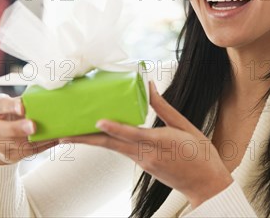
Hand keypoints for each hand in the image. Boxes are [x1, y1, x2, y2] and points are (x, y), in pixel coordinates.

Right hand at [0, 93, 57, 164]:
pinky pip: (29, 152)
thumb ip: (28, 100)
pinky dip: (45, 145)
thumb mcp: (13, 103)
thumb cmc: (12, 114)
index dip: (11, 106)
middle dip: (18, 128)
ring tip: (53, 134)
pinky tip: (56, 138)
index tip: (23, 107)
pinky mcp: (11, 155)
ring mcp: (0, 144)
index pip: (0, 105)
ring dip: (37, 140)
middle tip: (33, 126)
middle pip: (0, 129)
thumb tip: (53, 96)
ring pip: (16, 145)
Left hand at [62, 81, 233, 207]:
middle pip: (112, 146)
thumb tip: (149, 86)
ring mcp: (143, 162)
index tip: (98, 122)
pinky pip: (123, 152)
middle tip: (63, 135)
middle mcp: (147, 155)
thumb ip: (164, 107)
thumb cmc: (200, 153)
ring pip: (114, 149)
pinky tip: (101, 135)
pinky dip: (109, 143)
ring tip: (73, 133)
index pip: (133, 134)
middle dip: (86, 140)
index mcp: (161, 142)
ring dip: (94, 141)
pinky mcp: (143, 166)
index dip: (115, 128)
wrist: (206, 183)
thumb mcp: (185, 125)